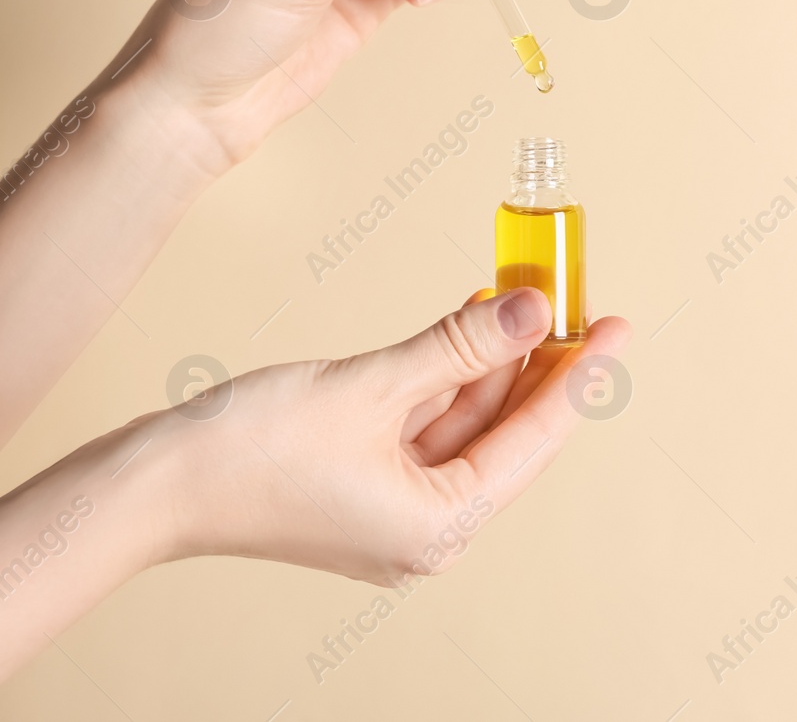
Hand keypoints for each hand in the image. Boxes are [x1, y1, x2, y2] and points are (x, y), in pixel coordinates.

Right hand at [159, 288, 628, 582]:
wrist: (153, 485)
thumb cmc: (249, 450)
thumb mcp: (374, 385)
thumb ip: (463, 346)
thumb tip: (535, 309)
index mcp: (442, 524)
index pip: (537, 437)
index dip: (581, 373)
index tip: (616, 326)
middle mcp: (429, 530)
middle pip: (509, 432)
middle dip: (538, 361)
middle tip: (569, 297)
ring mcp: (398, 511)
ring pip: (469, 423)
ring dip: (490, 360)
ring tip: (520, 293)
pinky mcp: (370, 487)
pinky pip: (429, 426)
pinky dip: (449, 376)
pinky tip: (469, 323)